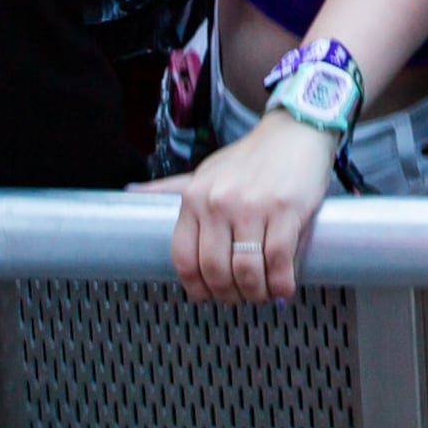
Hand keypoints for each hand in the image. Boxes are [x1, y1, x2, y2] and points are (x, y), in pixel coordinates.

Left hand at [147, 110, 340, 304]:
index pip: (184, 259)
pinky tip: (283, 285)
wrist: (295, 131)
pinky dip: (281, 282)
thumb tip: (132, 191)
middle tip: (240, 296)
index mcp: (195, 197)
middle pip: (215, 271)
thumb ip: (172, 187)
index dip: (197, 287)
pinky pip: (279, 261)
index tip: (209, 295)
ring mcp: (253, 206)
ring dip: (256, 293)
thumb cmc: (251, 156)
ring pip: (246, 271)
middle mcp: (218, 203)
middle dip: (228, 294)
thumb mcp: (206, 171)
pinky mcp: (286, 210)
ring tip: (262, 292)